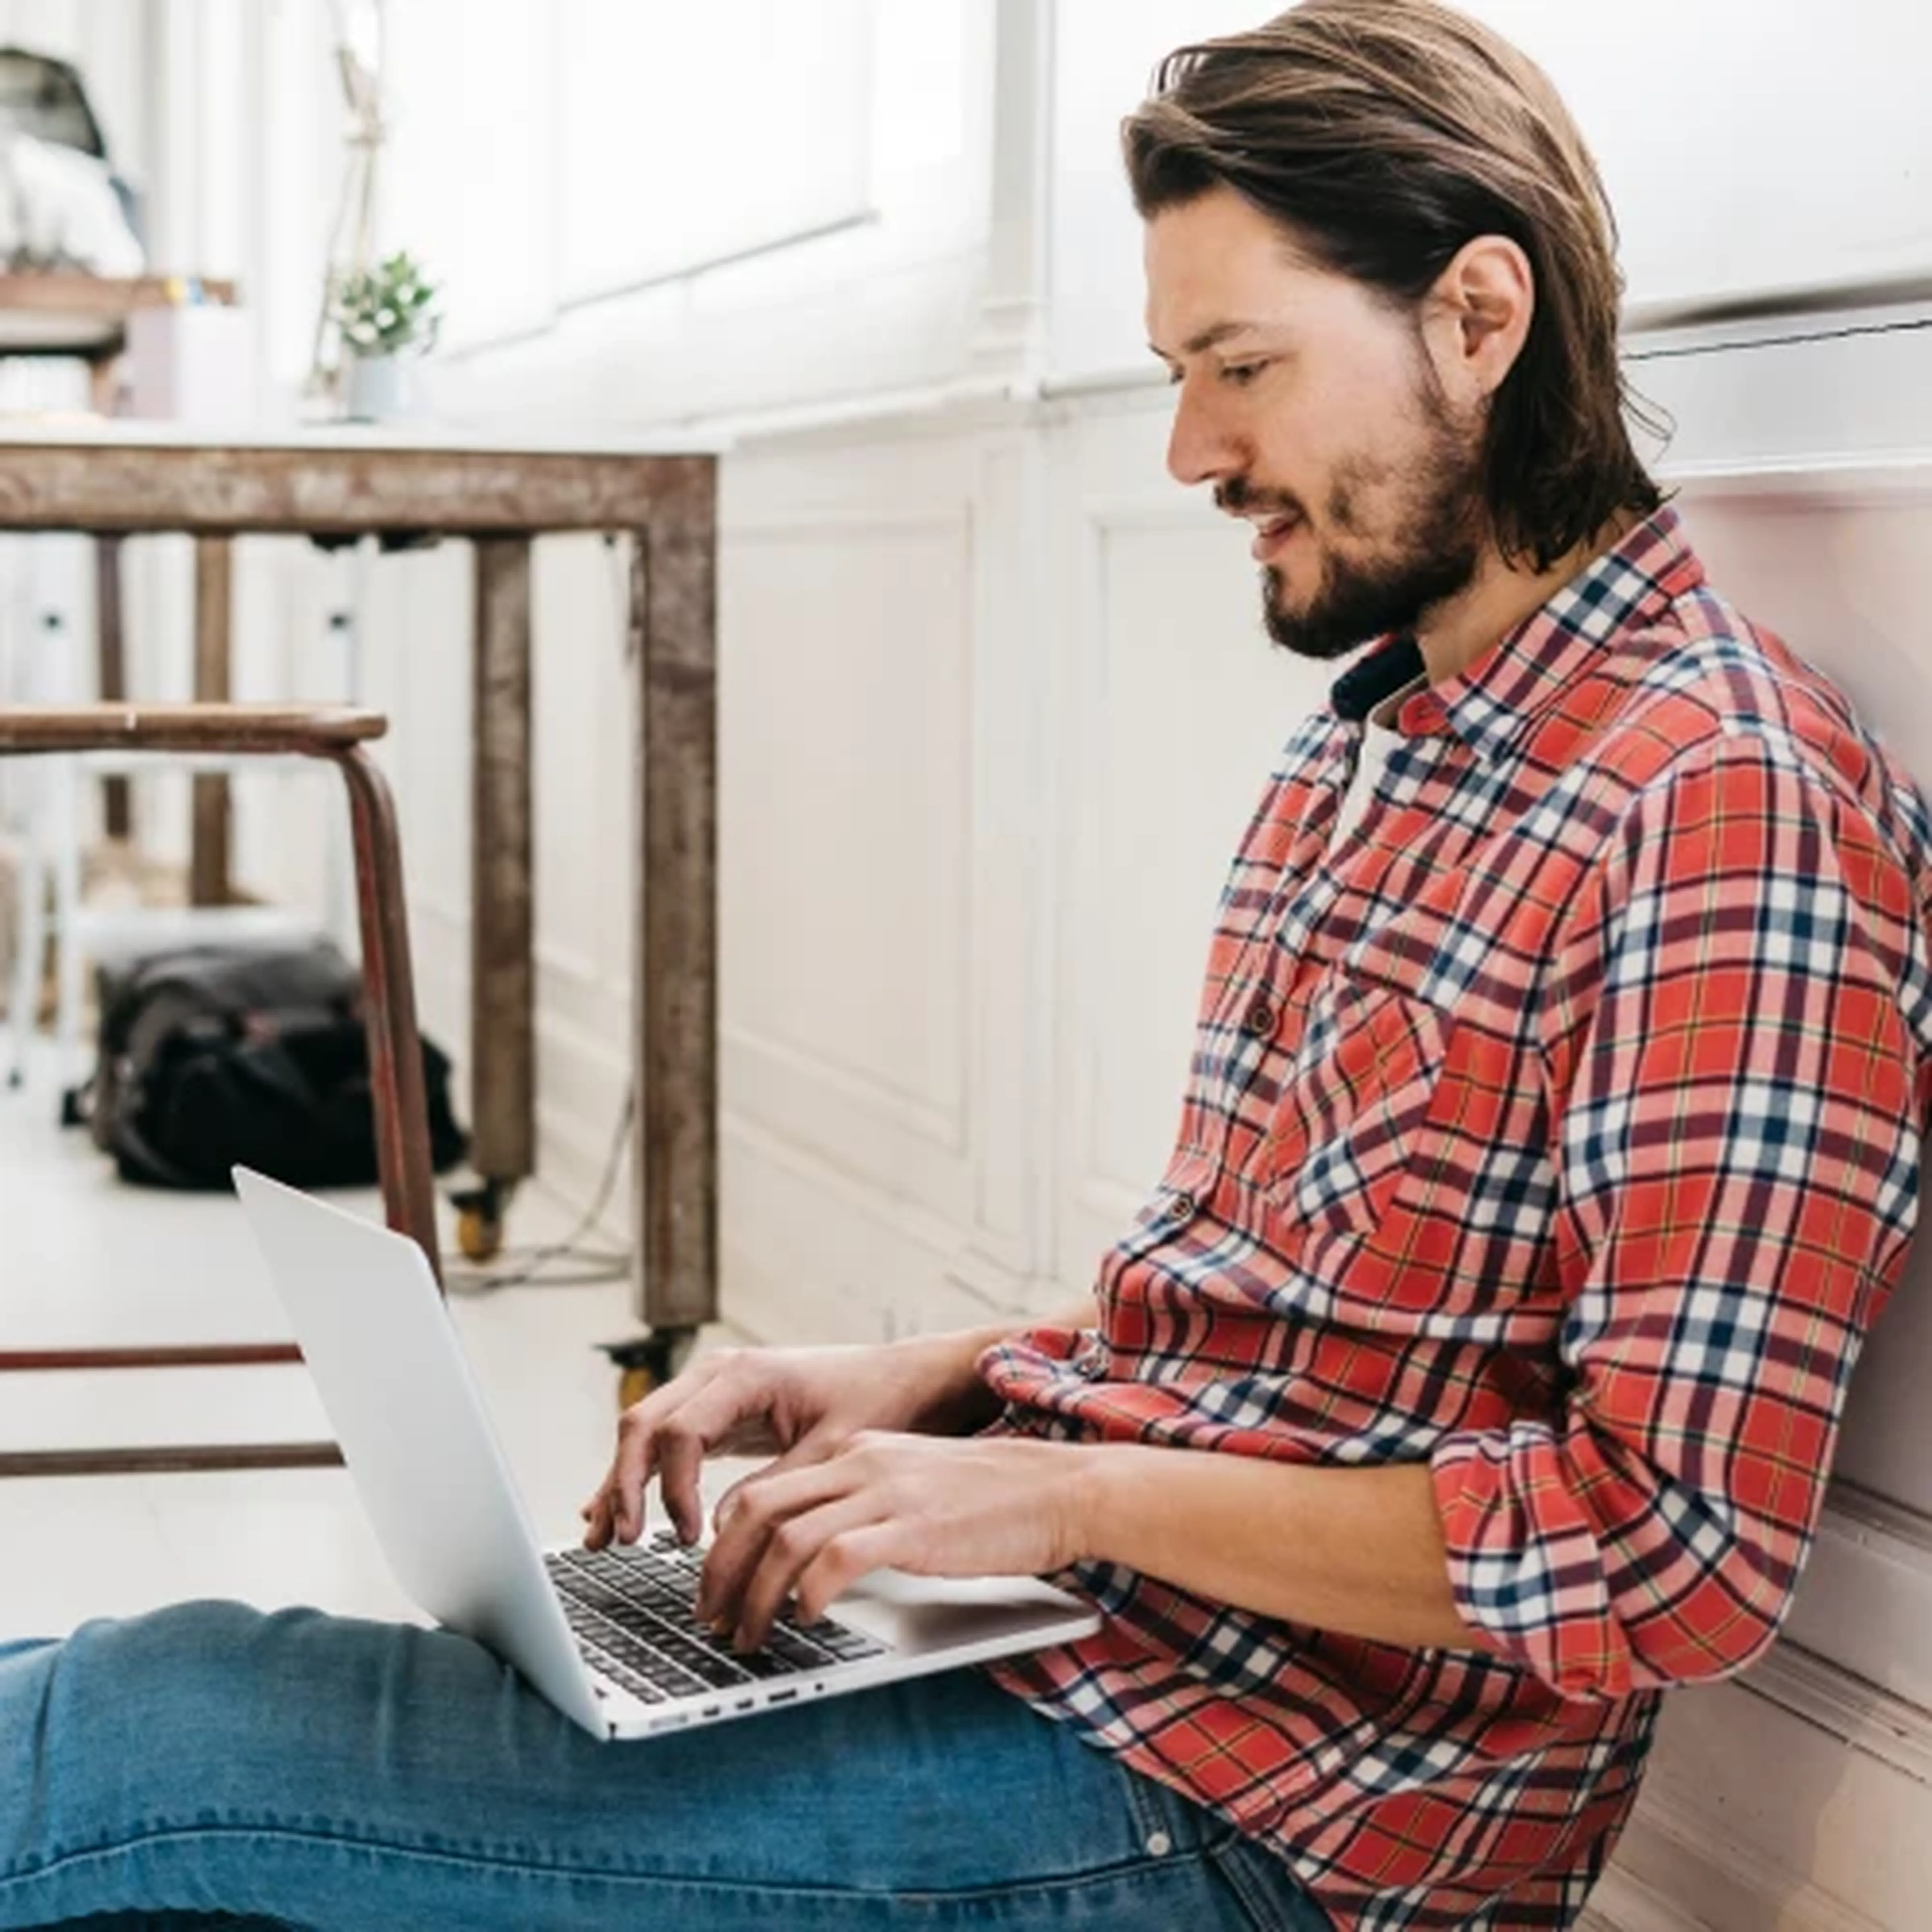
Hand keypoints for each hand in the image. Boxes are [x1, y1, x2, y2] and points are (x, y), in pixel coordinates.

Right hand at [580, 1333, 1005, 1549]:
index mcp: (745, 1375)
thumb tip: (719, 1528)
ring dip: (620, 1482)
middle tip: (619, 1540)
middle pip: (644, 1424)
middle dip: (622, 1482)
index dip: (673, 1488)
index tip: (687, 1537)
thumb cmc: (880, 1402)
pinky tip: (621, 1514)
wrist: (908, 1380)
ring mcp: (715, 1392)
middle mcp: (720, 1375)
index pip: (679, 1432)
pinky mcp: (722, 1414)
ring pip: (647, 1433)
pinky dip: (644, 1477)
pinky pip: (668, 1443)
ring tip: (601, 1537)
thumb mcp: (835, 1449)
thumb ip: (777, 1486)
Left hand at [693, 1430, 1096, 1649]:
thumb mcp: (914, 1485)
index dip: (725, 1543)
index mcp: (858, 1450)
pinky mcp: (910, 1528)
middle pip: (754, 1510)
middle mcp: (861, 1462)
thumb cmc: (995, 1499)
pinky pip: (834, 1561)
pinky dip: (806, 1594)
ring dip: (753, 1596)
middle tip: (709, 1617)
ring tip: (745, 1635)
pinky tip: (804, 1619)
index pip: (765, 1489)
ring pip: (783, 1539)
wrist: (1059, 1488)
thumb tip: (817, 1557)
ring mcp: (885, 1492)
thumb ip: (866, 1505)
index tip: (716, 1585)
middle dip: (719, 1571)